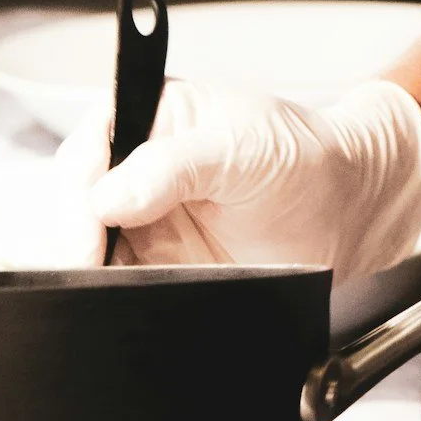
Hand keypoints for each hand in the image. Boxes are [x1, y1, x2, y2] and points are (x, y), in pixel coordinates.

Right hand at [58, 77, 420, 289]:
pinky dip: (109, 296)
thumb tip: (108, 195)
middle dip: (71, 239)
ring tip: (107, 288)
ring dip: (87, 272)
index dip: (77, 194)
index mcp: (153, 118)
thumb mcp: (246, 148)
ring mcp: (143, 221)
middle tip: (90, 270)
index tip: (88, 234)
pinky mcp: (156, 268)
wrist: (349, 212)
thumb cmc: (307, 158)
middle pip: (73, 204)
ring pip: (85, 249)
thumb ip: (175, 165)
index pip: (87, 150)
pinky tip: (119, 302)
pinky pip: (115, 284)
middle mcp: (138, 168)